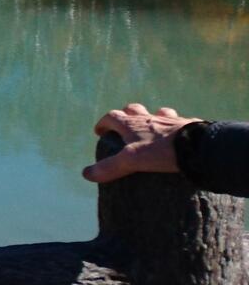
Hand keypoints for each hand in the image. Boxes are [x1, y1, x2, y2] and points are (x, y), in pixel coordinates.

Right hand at [83, 103, 199, 182]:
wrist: (198, 146)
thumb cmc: (161, 152)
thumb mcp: (132, 161)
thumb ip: (109, 167)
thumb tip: (86, 174)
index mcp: (132, 124)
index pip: (111, 117)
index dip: (103, 123)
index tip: (100, 132)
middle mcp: (149, 117)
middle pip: (133, 109)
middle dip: (126, 115)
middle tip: (124, 128)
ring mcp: (169, 120)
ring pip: (157, 113)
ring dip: (152, 118)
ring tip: (153, 129)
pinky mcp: (188, 125)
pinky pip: (180, 121)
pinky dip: (175, 125)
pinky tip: (178, 134)